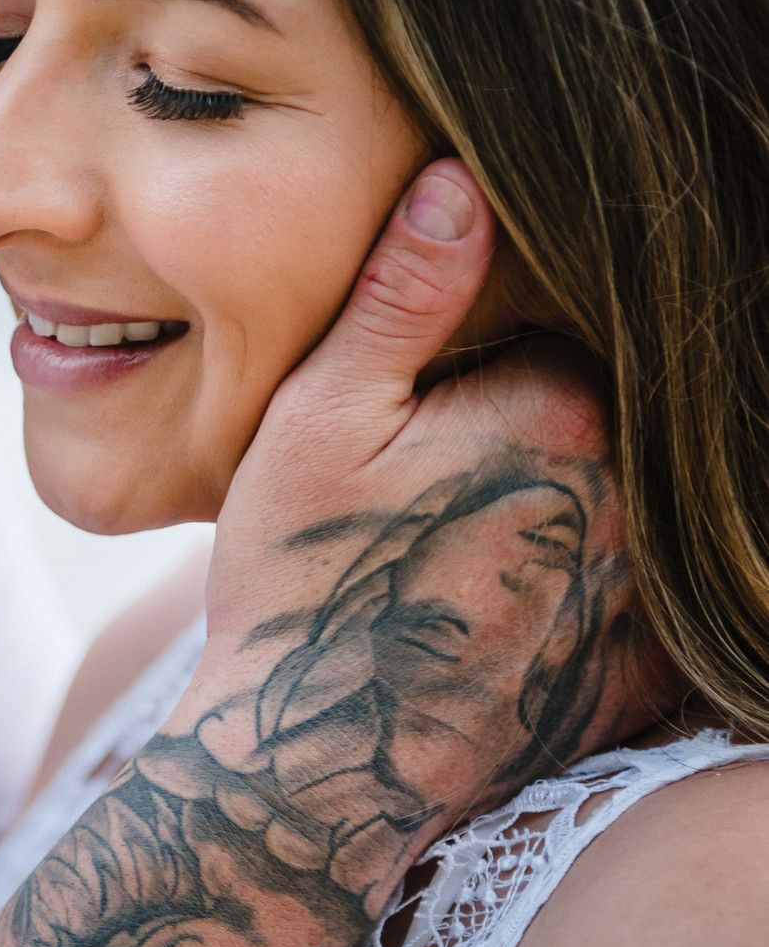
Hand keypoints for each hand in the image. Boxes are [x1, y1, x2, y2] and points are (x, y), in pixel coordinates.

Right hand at [181, 158, 658, 917]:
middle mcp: (629, 497)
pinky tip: (507, 620)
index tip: (438, 404)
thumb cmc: (300, 579)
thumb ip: (403, 295)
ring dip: (564, 517)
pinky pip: (646, 613)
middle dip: (535, 440)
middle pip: (607, 426)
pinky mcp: (641, 679)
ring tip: (463, 555)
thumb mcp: (320, 417)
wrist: (306, 768)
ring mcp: (643, 594)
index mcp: (561, 410)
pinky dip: (595, 603)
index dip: (498, 360)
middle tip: (438, 491)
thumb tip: (464, 177)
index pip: (566, 339)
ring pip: (624, 514)